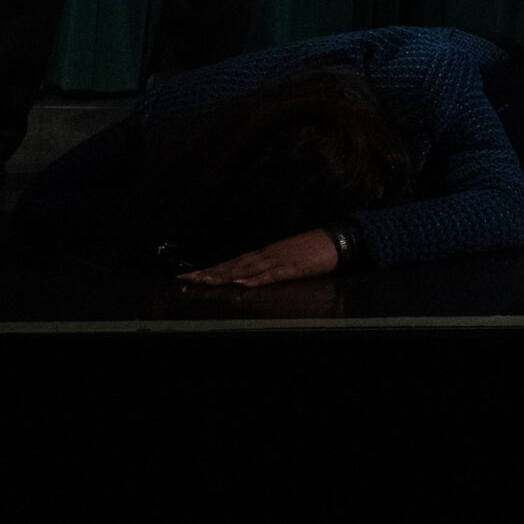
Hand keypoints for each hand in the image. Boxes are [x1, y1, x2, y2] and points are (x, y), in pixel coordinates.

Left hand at [177, 227, 338, 288]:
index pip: (232, 262)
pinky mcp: (292, 268)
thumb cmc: (313, 250)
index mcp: (264, 254)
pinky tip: (242, 283)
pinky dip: (255, 279)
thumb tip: (249, 276)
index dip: (211, 269)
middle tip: (186, 279)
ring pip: (246, 269)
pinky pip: (271, 275)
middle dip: (209, 272)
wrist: (336, 240)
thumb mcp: (286, 257)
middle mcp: (266, 255)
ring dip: (224, 275)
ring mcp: (278, 261)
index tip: (190, 275)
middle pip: (233, 265)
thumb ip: (268, 266)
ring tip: (205, 281)